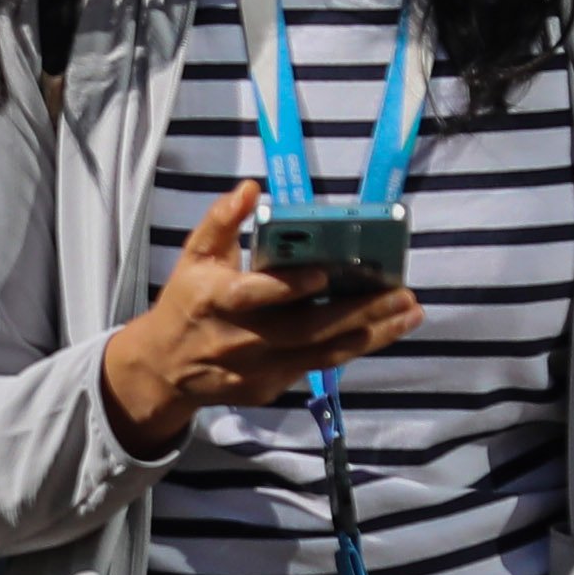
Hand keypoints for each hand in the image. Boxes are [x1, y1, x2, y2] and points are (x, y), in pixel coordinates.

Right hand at [98, 182, 421, 455]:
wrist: (164, 369)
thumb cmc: (188, 302)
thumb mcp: (194, 256)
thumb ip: (221, 221)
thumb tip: (250, 187)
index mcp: (216, 301)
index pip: (253, 295)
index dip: (288, 287)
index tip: (326, 272)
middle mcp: (239, 340)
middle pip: (305, 330)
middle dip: (357, 312)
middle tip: (401, 294)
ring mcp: (256, 369)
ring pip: (321, 354)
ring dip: (370, 335)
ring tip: (409, 313)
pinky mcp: (269, 387)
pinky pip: (317, 366)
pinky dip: (352, 347)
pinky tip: (384, 329)